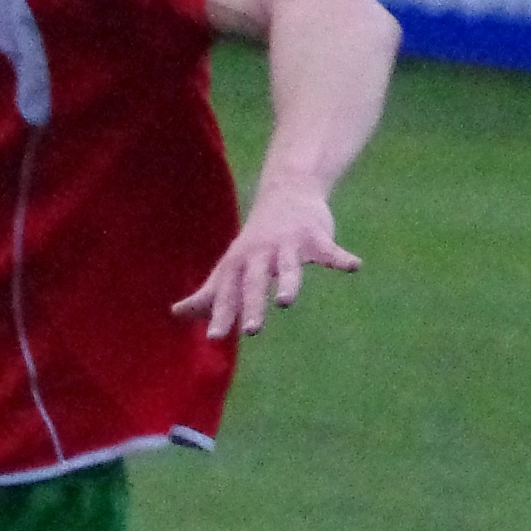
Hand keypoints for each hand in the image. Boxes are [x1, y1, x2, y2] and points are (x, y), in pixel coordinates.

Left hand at [173, 181, 358, 339]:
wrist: (286, 192)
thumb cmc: (255, 241)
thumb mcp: (230, 265)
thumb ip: (208, 293)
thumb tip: (176, 314)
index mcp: (238, 266)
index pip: (226, 294)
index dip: (220, 315)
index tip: (215, 338)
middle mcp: (260, 255)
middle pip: (254, 283)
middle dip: (251, 305)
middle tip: (251, 330)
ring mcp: (287, 244)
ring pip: (287, 266)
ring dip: (286, 283)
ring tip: (285, 302)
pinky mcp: (314, 236)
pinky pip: (328, 249)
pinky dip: (341, 257)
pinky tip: (354, 266)